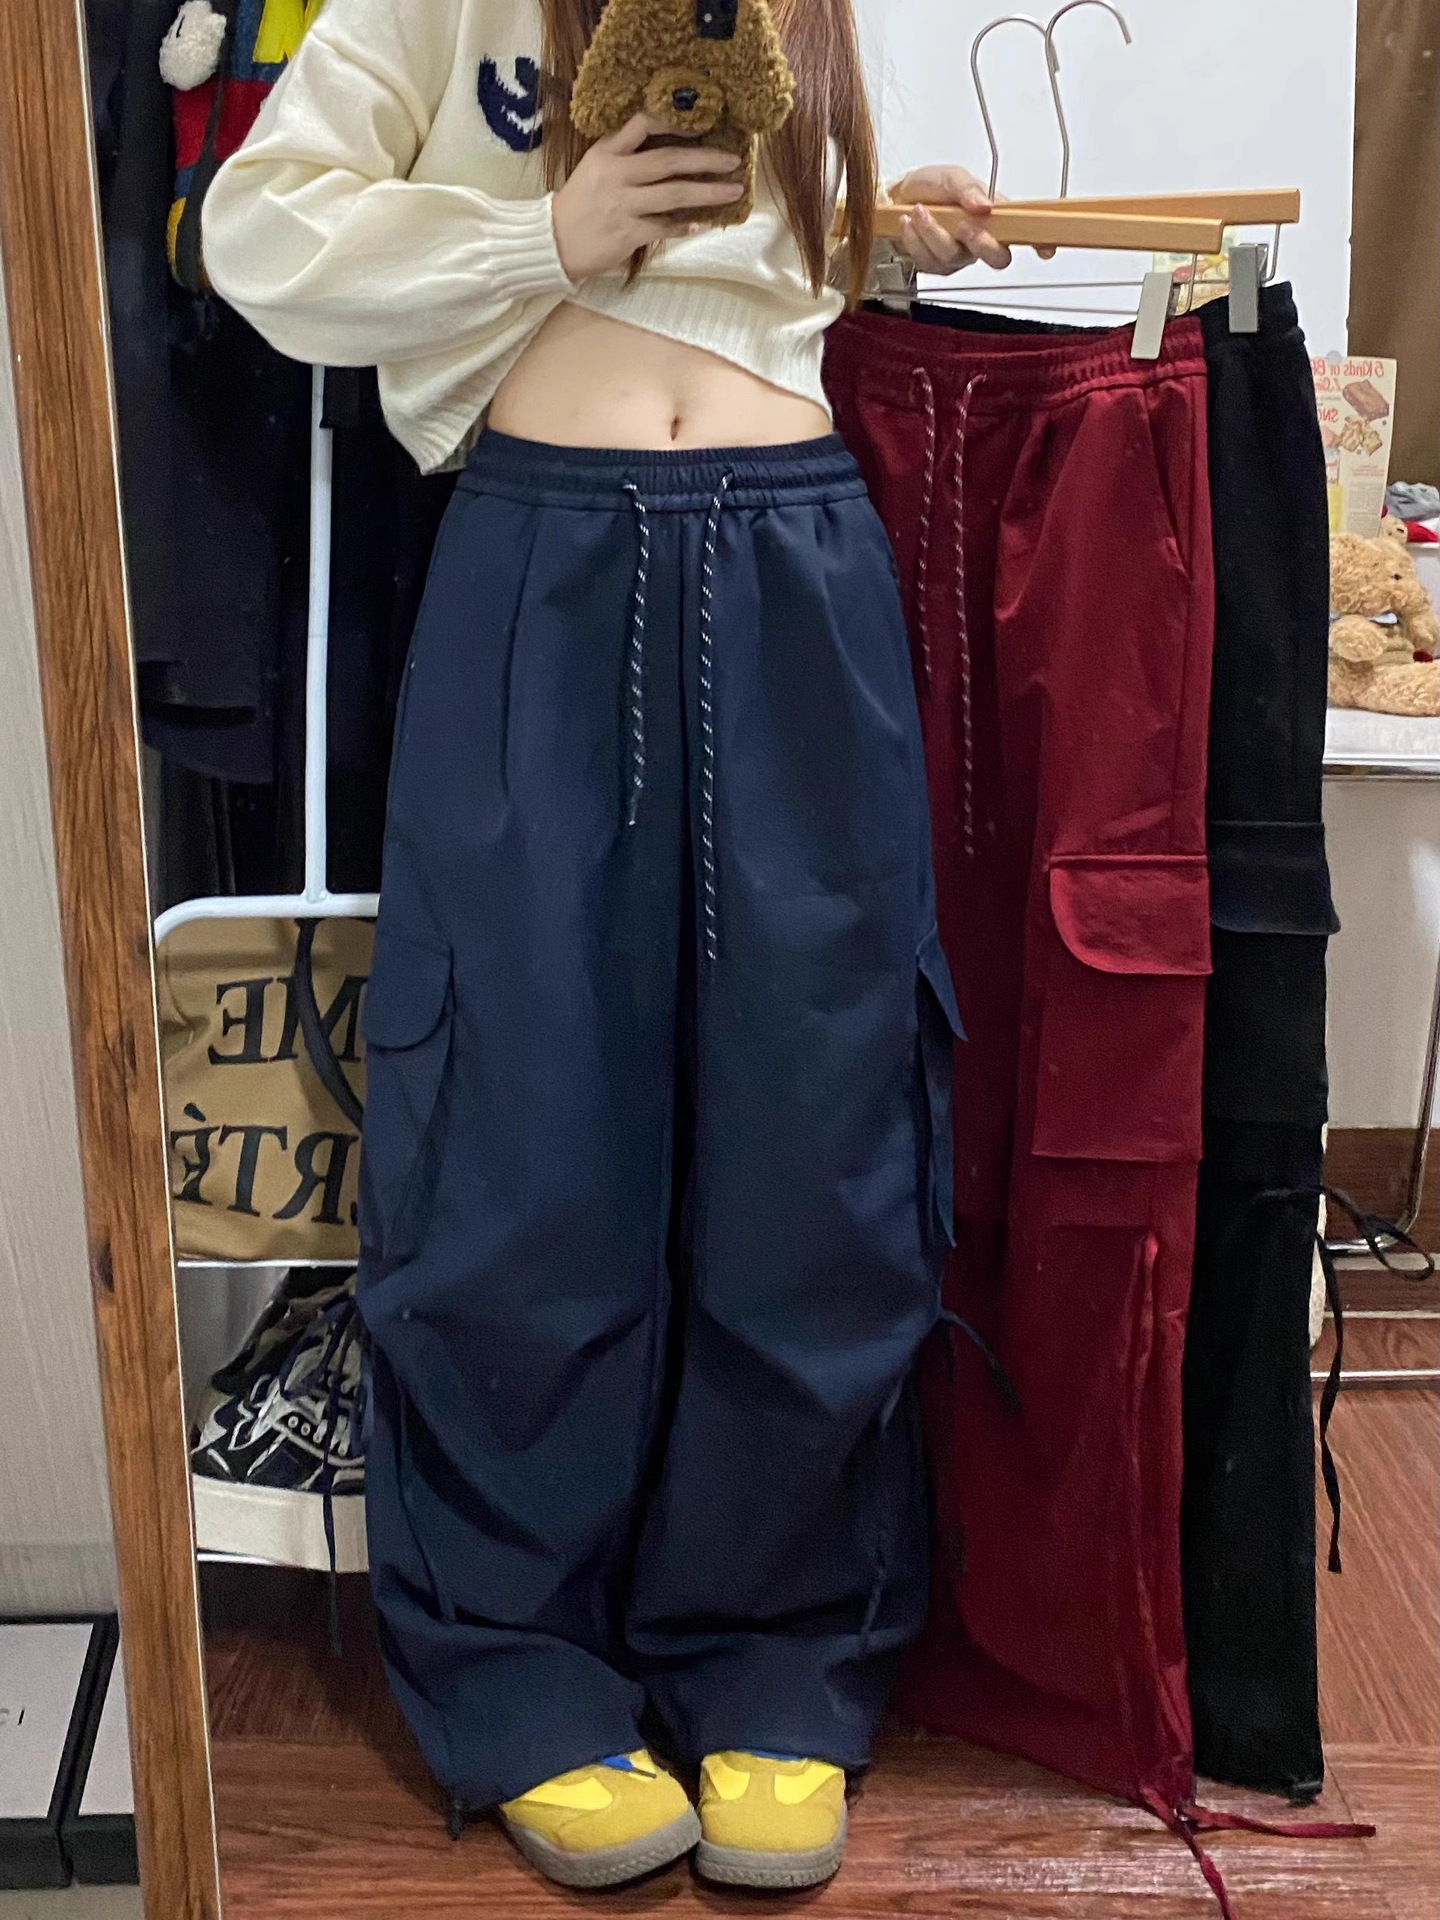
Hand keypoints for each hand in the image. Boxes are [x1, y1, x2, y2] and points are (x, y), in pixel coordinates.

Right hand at [552, 113, 743, 281]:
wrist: (552, 241)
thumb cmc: (579, 204)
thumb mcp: (595, 167)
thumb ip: (626, 156)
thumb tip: (671, 153)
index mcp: (608, 151)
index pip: (643, 124)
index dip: (675, 121)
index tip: (702, 123)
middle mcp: (617, 174)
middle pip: (669, 160)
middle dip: (706, 159)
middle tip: (733, 161)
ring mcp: (623, 204)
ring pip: (674, 194)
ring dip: (707, 193)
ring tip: (732, 191)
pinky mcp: (627, 233)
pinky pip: (665, 227)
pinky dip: (685, 225)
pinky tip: (702, 224)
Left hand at [889, 165, 1055, 272]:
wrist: (897, 197)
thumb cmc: (931, 186)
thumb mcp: (951, 176)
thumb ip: (968, 188)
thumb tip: (985, 205)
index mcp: (995, 216)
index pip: (1024, 232)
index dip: (1038, 242)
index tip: (1046, 248)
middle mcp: (981, 240)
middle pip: (997, 257)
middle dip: (980, 243)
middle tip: (963, 225)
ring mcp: (959, 256)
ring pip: (954, 256)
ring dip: (933, 232)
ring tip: (919, 210)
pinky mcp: (936, 266)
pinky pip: (929, 261)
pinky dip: (916, 239)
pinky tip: (909, 223)